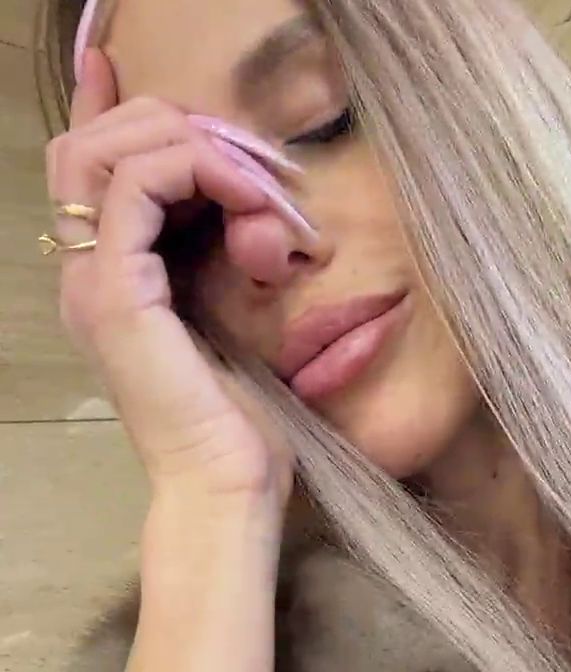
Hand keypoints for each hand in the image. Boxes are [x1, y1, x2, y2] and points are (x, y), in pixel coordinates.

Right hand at [46, 49, 295, 509]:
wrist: (226, 486)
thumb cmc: (241, 426)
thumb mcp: (235, 325)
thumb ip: (226, 264)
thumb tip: (257, 220)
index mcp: (110, 282)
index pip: (85, 171)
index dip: (104, 108)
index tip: (118, 62)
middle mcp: (86, 275)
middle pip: (90, 147)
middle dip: (175, 127)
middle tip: (248, 159)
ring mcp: (93, 283)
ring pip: (108, 153)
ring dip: (194, 148)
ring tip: (261, 192)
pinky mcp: (116, 292)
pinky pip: (138, 186)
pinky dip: (199, 173)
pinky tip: (252, 205)